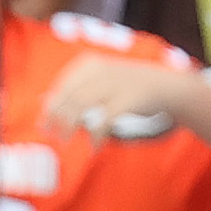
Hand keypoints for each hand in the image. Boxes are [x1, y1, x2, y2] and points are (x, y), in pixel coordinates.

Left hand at [39, 53, 192, 139]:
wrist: (167, 85)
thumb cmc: (126, 85)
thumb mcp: (99, 79)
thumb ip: (75, 89)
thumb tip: (44, 100)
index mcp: (89, 64)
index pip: (61, 87)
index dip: (50, 107)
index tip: (42, 124)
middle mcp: (99, 71)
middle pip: (68, 98)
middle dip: (56, 119)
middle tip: (51, 136)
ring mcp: (114, 84)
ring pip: (81, 108)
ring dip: (69, 128)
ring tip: (64, 143)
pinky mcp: (128, 99)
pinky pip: (104, 120)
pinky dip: (96, 135)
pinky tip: (94, 146)